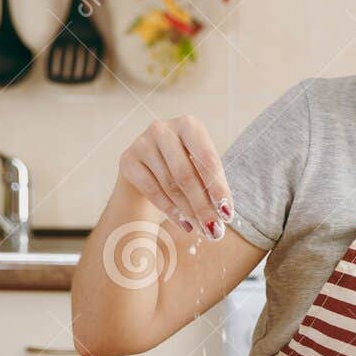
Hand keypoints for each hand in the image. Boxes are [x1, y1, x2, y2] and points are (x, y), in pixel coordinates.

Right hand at [118, 115, 232, 240]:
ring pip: (169, 185)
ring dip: (188, 211)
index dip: (218, 188)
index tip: (227, 214)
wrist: (147, 164)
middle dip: (202, 206)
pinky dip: (170, 210)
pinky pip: (151, 190)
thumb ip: (213, 185)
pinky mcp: (127, 160)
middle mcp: (163, 129)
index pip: (208, 159)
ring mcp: (142, 143)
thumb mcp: (201, 167)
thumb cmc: (183, 164)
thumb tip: (224, 214)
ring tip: (202, 228)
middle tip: (215, 230)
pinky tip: (184, 223)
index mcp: (188, 124)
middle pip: (186, 175)